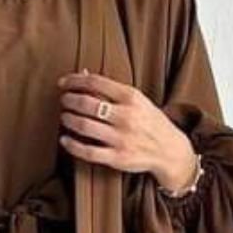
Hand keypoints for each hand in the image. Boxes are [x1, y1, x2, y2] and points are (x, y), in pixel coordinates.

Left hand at [57, 70, 198, 190]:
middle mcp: (126, 116)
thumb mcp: (136, 100)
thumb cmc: (149, 121)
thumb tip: (84, 74)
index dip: (74, 81)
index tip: (63, 83)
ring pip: (85, 126)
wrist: (169, 150)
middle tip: (63, 100)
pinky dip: (72, 145)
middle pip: (87, 104)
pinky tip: (64, 140)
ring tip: (64, 117)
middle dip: (70, 100)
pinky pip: (88, 151)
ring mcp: (121, 138)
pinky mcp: (117, 158)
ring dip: (69, 120)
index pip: (95, 82)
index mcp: (130, 97)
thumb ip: (111, 89)